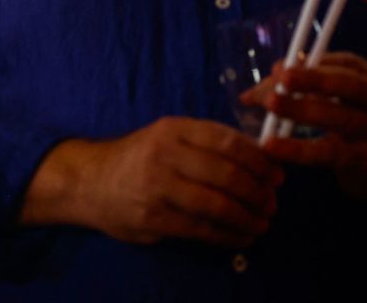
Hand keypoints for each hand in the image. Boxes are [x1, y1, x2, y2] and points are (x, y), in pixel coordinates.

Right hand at [23, 117, 284, 247]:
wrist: (88, 181)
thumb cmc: (137, 159)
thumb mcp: (166, 138)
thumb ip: (204, 145)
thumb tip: (260, 160)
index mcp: (172, 129)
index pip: (228, 141)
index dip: (260, 160)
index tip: (277, 175)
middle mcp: (164, 154)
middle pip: (228, 174)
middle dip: (259, 193)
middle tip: (272, 204)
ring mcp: (158, 187)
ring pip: (219, 205)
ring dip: (249, 218)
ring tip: (261, 223)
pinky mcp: (153, 217)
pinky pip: (203, 230)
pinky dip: (229, 236)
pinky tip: (241, 237)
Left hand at [252, 53, 366, 199]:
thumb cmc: (353, 116)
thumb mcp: (335, 96)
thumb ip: (297, 89)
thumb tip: (249, 94)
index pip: (341, 64)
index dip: (310, 66)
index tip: (278, 69)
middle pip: (349, 86)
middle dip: (315, 80)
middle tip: (282, 78)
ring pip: (340, 119)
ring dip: (302, 111)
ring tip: (271, 106)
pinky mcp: (365, 159)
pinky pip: (330, 154)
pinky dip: (299, 150)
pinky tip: (272, 147)